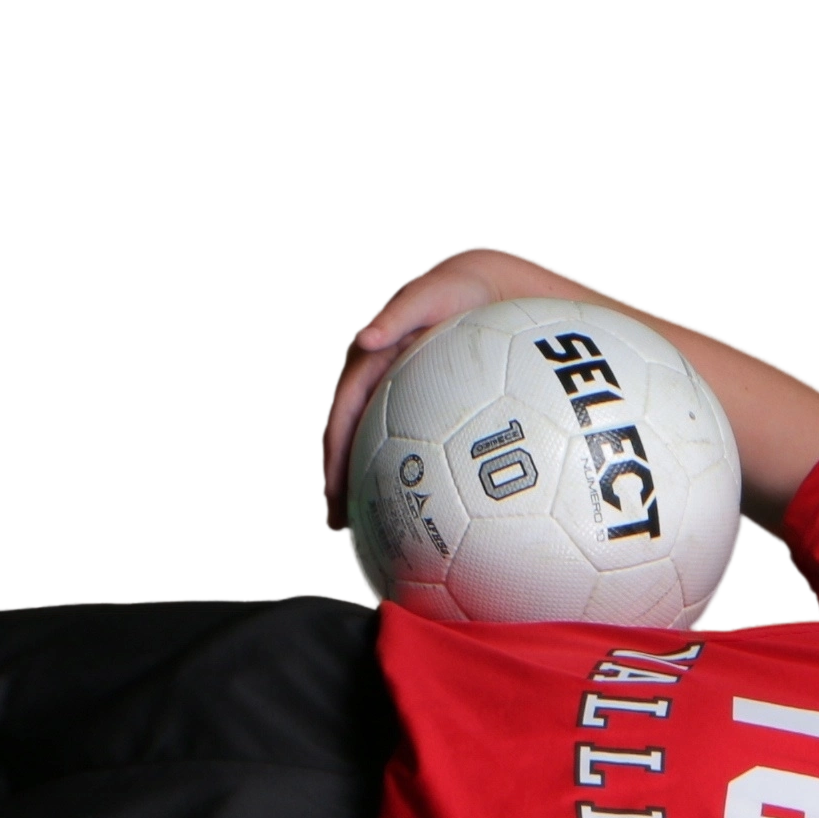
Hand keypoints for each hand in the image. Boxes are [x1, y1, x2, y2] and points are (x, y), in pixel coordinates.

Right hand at [320, 246, 576, 513]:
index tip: (332, 489)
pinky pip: (411, 443)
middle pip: (354, 441)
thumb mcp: (431, 294)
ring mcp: (402, 397)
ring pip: (378, 447)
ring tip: (368, 529)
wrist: (487, 288)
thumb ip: (398, 313)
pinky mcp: (425, 407)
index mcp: (371, 363)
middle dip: (343, 483)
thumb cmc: (458, 289)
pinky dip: (405, 471)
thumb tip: (364, 339)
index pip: (344, 414)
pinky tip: (420, 505)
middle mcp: (381, 384)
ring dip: (369, 485)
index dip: (334, 451)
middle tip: (342, 527)